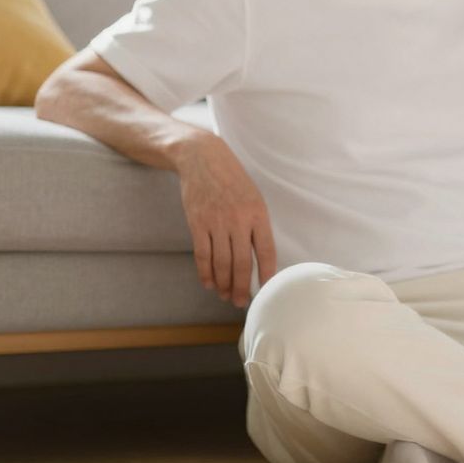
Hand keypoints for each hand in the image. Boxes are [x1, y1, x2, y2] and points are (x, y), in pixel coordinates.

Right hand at [173, 133, 276, 307]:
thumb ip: (256, 224)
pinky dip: (205, 272)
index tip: (266, 289)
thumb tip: (259, 256)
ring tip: (225, 296)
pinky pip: (202, 254)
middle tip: (241, 302)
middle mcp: (238, 220)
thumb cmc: (233, 181)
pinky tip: (209, 283)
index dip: (266, 273)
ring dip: (223, 283)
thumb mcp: (253, 197)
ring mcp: (216, 223)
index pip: (266, 251)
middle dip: (241, 286)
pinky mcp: (197, 224)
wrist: (203, 160)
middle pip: (241, 263)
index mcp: (258, 214)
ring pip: (221, 262)